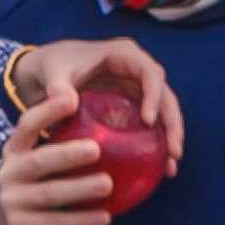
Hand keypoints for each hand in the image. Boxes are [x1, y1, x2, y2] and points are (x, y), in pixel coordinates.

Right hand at [0, 45, 184, 224]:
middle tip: (97, 149)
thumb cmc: (40, 184)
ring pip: (48, 194)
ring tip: (107, 184)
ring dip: (79, 189)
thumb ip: (62, 144)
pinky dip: (79, 221)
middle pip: (38, 160)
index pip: (27, 124)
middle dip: (67, 154)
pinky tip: (105, 217)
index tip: (71, 99)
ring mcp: (10, 200)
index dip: (47, 112)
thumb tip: (111, 119)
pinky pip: (53, 223)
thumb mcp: (42, 161)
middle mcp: (8, 172)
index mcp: (15, 149)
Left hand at [6, 36, 184, 157]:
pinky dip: (156, 144)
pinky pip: (151, 124)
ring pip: (164, 111)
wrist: (50, 70)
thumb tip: (69, 104)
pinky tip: (157, 170)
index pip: (150, 72)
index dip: (155, 95)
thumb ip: (58, 87)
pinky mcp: (134, 104)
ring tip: (170, 167)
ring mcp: (138, 87)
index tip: (149, 121)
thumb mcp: (53, 74)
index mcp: (124, 54)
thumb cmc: (53, 67)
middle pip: (165, 94)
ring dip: (170, 138)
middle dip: (172, 123)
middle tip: (173, 153)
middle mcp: (137, 69)